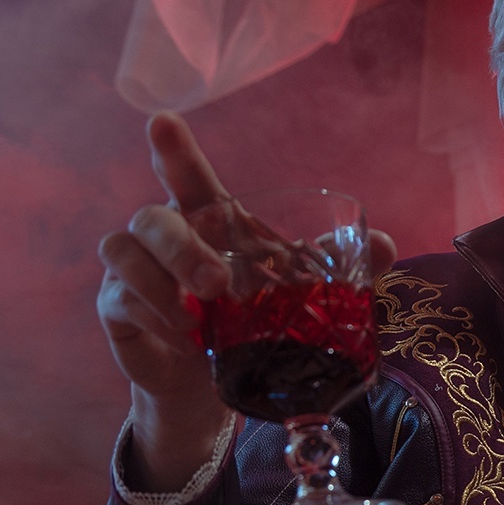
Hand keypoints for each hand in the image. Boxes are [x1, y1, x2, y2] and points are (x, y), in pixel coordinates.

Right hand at [97, 112, 397, 490]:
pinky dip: (151, 314)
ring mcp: (133, 269)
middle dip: (179, 244)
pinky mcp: (116, 307)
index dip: (173, 150)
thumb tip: (387, 245)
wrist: (207, 383)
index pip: (187, 177)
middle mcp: (165, 236)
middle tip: (218, 282)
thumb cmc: (246, 321)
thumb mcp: (291, 293)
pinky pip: (120, 297)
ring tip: (197, 316)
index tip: (162, 122)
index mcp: (208, 222)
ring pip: (122, 249)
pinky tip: (183, 334)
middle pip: (151, 215)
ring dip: (160, 281)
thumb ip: (335, 266)